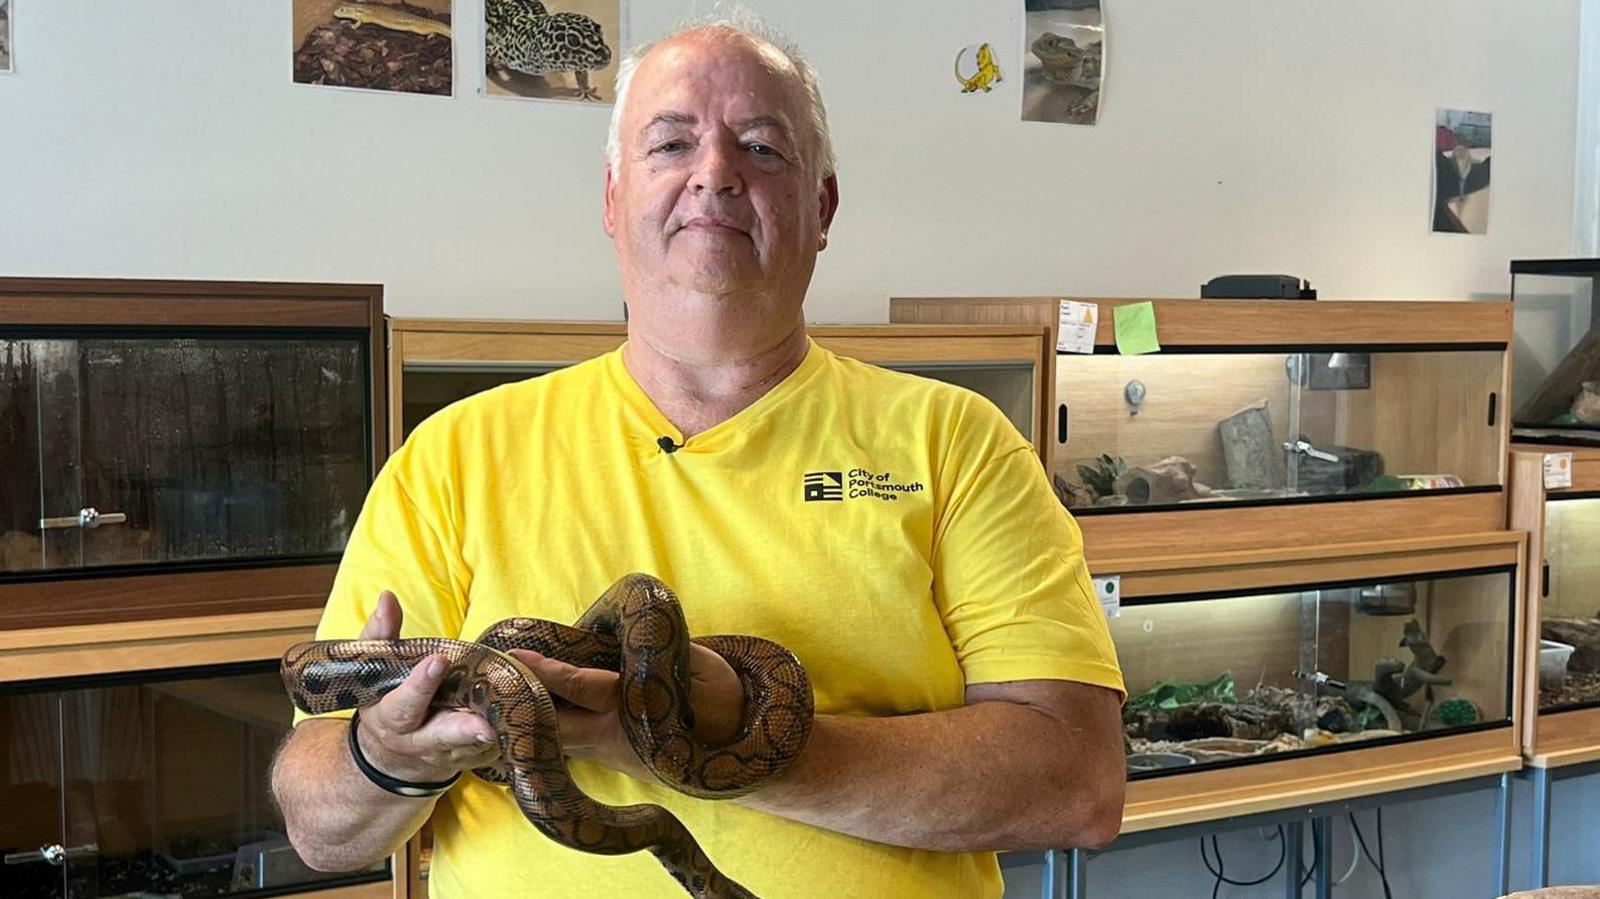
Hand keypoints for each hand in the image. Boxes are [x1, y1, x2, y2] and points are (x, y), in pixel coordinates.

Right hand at [348, 591, 499, 783]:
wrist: (393, 756)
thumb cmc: (387, 700)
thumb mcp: (376, 671)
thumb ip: (383, 635)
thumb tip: (387, 598)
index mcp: (392, 718)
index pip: (403, 703)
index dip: (420, 684)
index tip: (439, 660)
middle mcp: (419, 741)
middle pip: (440, 736)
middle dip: (461, 730)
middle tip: (483, 725)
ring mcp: (447, 754)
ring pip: (471, 748)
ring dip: (490, 739)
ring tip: (506, 728)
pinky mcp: (471, 760)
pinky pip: (491, 753)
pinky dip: (506, 743)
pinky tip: (521, 730)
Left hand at [509, 642, 744, 780]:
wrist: (738, 748)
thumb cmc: (719, 698)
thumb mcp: (695, 666)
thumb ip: (652, 653)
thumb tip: (614, 634)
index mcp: (635, 710)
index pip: (582, 687)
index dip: (548, 670)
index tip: (518, 656)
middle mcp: (613, 737)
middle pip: (551, 723)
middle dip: (519, 703)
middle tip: (488, 680)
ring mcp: (607, 752)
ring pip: (554, 737)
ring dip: (527, 717)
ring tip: (495, 692)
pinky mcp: (606, 757)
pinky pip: (565, 741)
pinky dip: (542, 726)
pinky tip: (521, 708)